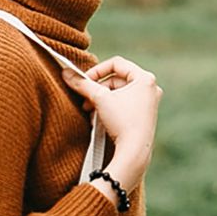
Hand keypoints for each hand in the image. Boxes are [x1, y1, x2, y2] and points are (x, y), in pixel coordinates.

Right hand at [61, 56, 160, 189]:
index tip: (85, 81)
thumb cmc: (122, 122)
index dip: (97, 70)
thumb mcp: (99, 99)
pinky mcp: (144, 115)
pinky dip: (109, 108)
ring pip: (118, 93)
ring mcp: (149, 102)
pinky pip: (123, 104)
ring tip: (89, 111)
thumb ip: (82, 84)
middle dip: (97, 89)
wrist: (134, 152)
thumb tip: (65, 72)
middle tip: (85, 99)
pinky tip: (98, 119)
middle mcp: (151, 88)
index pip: (116, 63)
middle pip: (116, 79)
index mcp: (145, 78)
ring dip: (100, 100)